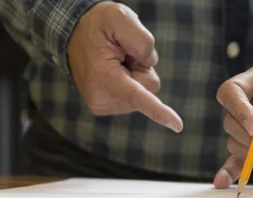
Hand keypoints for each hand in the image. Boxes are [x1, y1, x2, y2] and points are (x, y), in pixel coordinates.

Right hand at [67, 2, 182, 131]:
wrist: (75, 34)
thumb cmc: (99, 24)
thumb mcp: (119, 17)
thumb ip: (140, 39)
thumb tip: (149, 64)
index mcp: (103, 76)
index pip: (136, 96)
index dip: (158, 111)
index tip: (177, 126)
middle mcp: (101, 97)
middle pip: (148, 87)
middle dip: (142, 68)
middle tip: (121, 53)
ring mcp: (102, 105)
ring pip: (143, 93)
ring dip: (135, 74)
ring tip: (114, 59)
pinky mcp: (105, 108)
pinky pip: (134, 97)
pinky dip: (129, 81)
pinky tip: (114, 69)